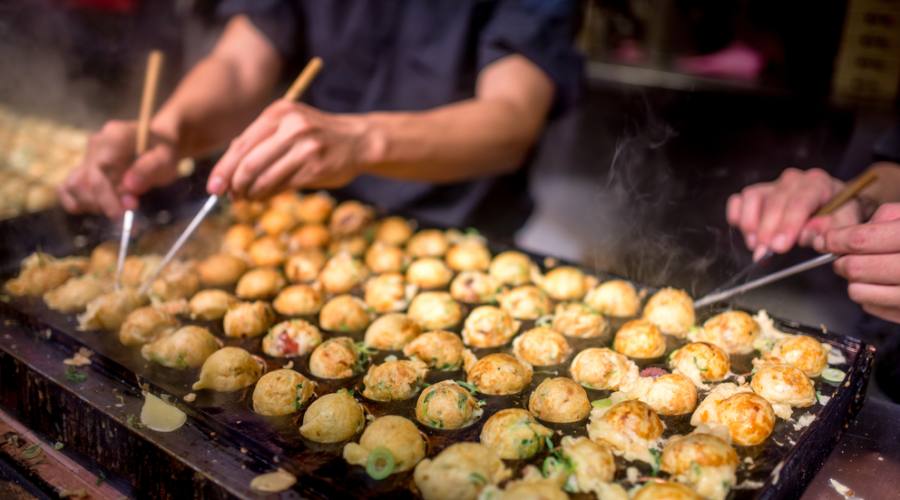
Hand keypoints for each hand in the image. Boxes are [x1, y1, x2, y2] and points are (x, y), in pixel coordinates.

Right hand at [59, 120, 178, 217]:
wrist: (160, 140)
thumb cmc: (165, 149)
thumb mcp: (166, 157)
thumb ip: (149, 169)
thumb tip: (129, 187)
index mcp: (114, 138)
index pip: (98, 172)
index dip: (106, 198)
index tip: (120, 216)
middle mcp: (95, 145)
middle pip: (82, 182)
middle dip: (102, 204)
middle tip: (127, 213)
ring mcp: (88, 156)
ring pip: (72, 186)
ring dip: (90, 205)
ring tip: (115, 211)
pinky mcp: (85, 168)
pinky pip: (69, 187)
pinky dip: (78, 202)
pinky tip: (99, 208)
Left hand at [206, 100, 381, 199]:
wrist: (357, 140)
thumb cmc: (316, 135)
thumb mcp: (288, 125)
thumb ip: (260, 140)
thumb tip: (227, 169)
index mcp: (279, 113)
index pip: (241, 145)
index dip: (223, 169)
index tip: (213, 187)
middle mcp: (292, 127)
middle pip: (249, 163)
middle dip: (234, 184)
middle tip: (229, 197)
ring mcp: (305, 148)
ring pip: (265, 178)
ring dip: (251, 194)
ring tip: (246, 199)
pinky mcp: (316, 168)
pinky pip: (283, 186)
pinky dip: (268, 195)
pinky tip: (263, 197)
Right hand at [726, 168, 861, 259]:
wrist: (833, 204)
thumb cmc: (838, 214)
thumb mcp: (845, 222)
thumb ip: (831, 228)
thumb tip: (809, 234)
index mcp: (818, 183)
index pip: (800, 201)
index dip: (788, 225)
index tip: (779, 246)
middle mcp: (793, 180)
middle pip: (774, 201)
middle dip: (767, 230)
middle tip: (764, 253)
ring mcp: (772, 185)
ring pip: (752, 197)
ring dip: (750, 224)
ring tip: (756, 245)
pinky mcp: (757, 193)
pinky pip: (739, 199)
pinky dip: (737, 215)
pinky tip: (744, 232)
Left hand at [815, 203, 899, 322]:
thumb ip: (885, 218)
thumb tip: (846, 234)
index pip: (862, 240)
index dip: (837, 240)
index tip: (826, 240)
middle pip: (857, 269)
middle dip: (842, 262)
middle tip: (842, 258)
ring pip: (859, 292)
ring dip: (854, 281)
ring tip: (864, 272)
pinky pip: (873, 308)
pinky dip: (870, 297)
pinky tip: (881, 286)